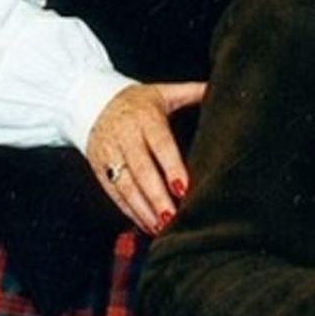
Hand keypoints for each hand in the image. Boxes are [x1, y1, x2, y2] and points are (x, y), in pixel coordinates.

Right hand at [86, 80, 205, 232]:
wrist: (90, 102)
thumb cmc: (138, 101)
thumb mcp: (164, 91)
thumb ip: (193, 92)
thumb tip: (224, 88)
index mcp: (144, 117)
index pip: (159, 144)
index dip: (170, 167)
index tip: (183, 188)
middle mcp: (124, 136)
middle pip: (140, 170)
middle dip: (156, 196)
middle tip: (173, 216)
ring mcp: (109, 154)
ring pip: (125, 186)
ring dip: (143, 209)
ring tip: (162, 227)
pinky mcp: (99, 169)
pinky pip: (114, 193)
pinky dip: (130, 211)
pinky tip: (147, 225)